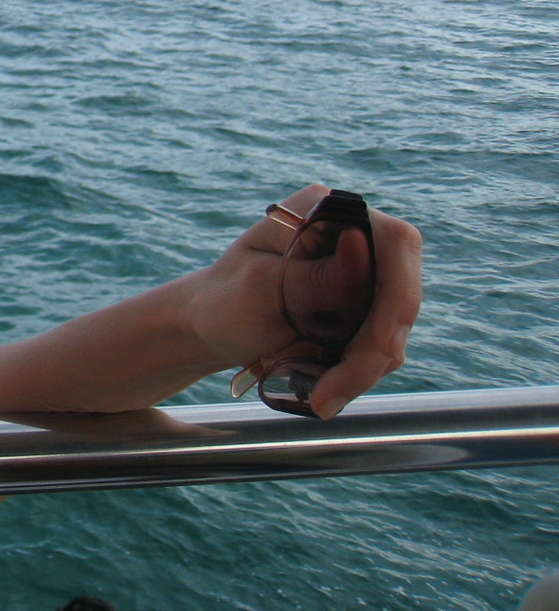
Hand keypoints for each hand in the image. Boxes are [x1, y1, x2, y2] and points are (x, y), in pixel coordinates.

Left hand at [187, 184, 422, 418]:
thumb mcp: (260, 287)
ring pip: (394, 329)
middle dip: (374, 351)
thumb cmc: (224, 299)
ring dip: (363, 370)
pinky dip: (357, 374)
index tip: (382, 344)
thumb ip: (316, 275)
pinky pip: (381, 348)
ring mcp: (364, 276)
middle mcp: (355, 237)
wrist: (210, 328)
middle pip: (400, 293)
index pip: (394, 241)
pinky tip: (325, 391)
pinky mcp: (364, 311)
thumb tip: (362, 247)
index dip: (400, 291)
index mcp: (326, 211)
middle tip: (332, 393)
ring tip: (320, 398)